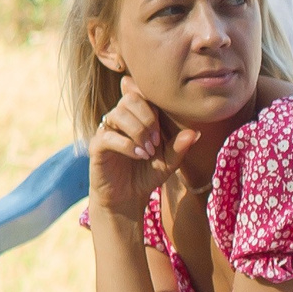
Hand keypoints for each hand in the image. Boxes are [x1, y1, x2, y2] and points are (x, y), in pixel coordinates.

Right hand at [88, 77, 194, 220]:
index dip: (156, 106)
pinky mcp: (97, 146)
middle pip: (130, 99)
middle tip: (157, 142)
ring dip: (138, 131)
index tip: (165, 130)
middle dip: (148, 118)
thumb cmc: (148, 173)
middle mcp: (121, 119)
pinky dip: (127, 145)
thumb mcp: (169, 161)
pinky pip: (108, 136)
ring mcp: (107, 131)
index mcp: (138, 117)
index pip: (144, 95)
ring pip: (118, 114)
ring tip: (149, 152)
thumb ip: (180, 147)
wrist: (129, 196)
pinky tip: (139, 156)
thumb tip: (195, 133)